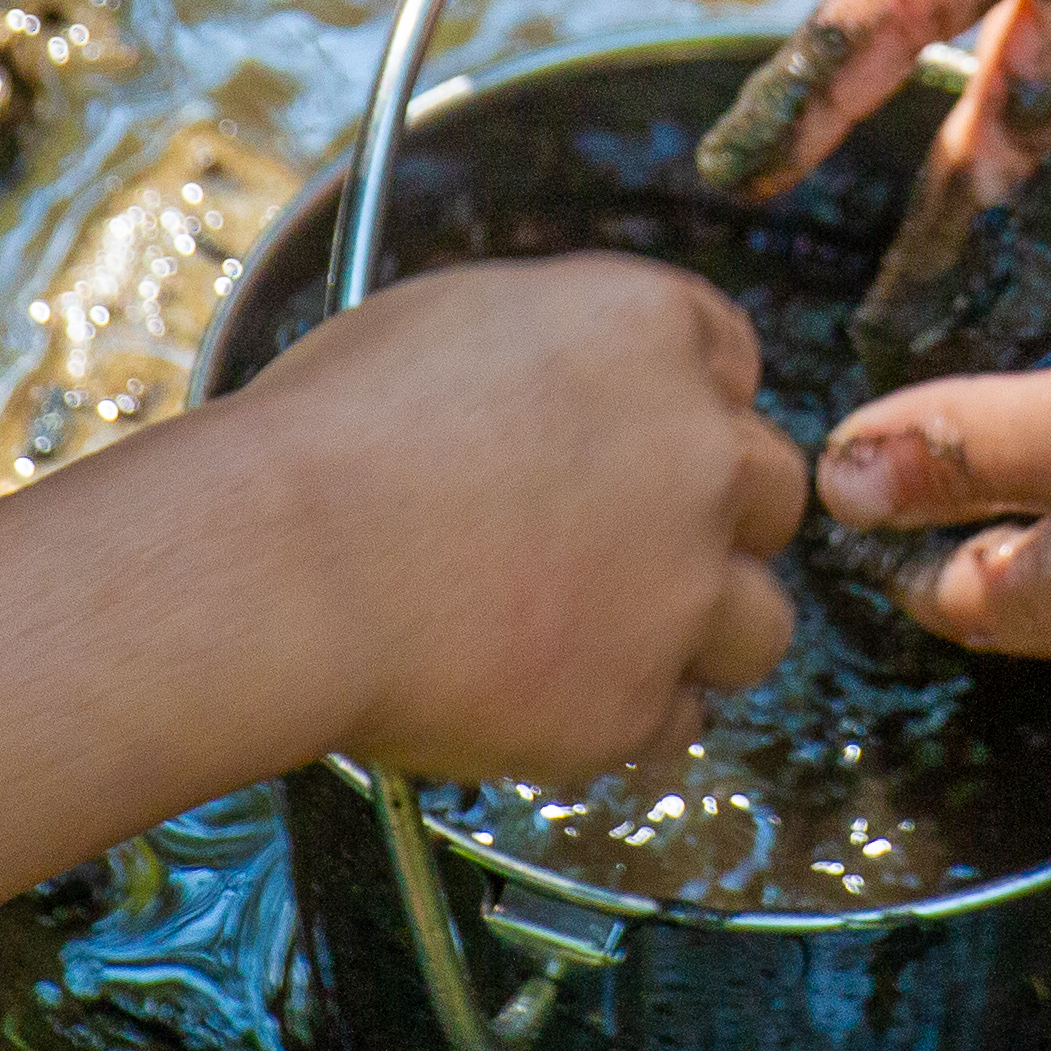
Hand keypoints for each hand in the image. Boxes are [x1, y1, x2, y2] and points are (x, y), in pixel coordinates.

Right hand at [240, 253, 808, 780]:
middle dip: (711, 520)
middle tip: (621, 549)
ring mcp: (683, 584)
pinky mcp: (638, 703)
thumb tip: (576, 388)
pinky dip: (617, 722)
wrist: (281, 562)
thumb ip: (561, 353)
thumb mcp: (458, 323)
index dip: (685, 407)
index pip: (733, 360)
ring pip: (756, 625)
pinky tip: (538, 701)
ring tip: (593, 641)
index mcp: (654, 330)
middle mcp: (701, 450)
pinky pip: (671, 726)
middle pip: (769, 491)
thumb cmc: (330, 434)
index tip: (639, 443)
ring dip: (693, 635)